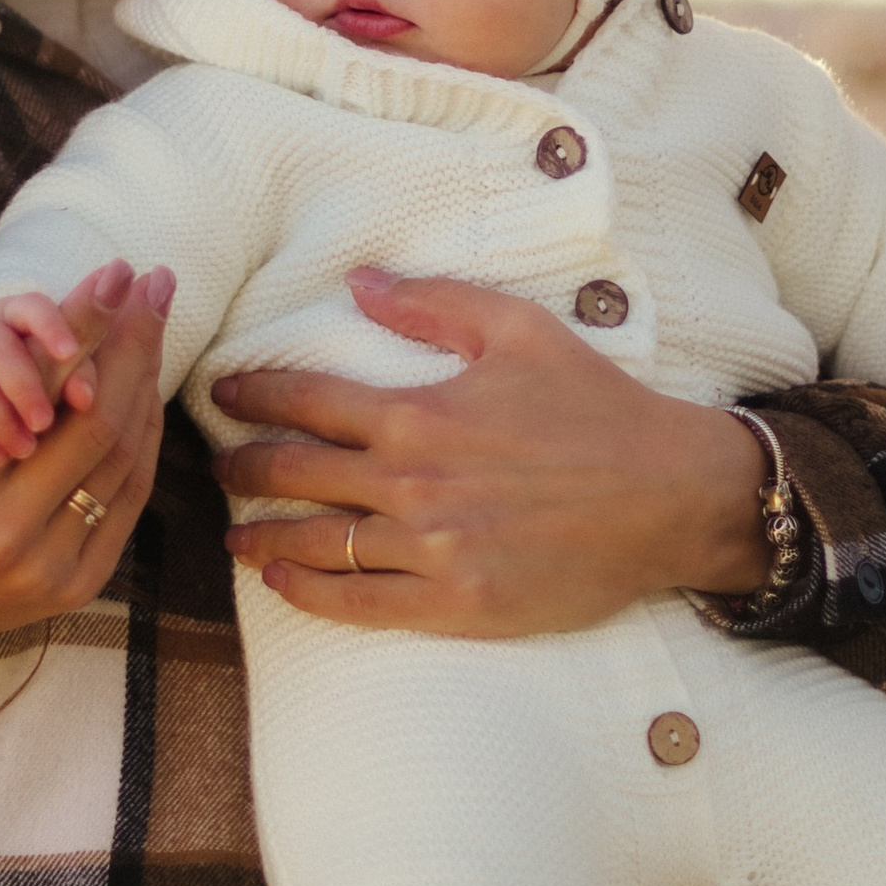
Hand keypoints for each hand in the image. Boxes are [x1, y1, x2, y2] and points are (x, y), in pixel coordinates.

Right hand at [0, 264, 172, 748]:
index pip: (37, 392)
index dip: (84, 325)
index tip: (118, 271)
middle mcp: (4, 535)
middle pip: (98, 420)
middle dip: (133, 342)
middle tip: (155, 283)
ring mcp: (49, 567)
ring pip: (123, 458)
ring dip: (145, 382)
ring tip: (151, 323)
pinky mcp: (80, 585)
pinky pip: (130, 497)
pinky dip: (145, 436)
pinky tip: (144, 387)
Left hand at [210, 268, 773, 636]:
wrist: (668, 497)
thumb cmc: (598, 407)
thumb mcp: (520, 330)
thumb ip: (433, 304)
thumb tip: (359, 281)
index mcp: (419, 413)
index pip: (306, 401)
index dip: (253, 395)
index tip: (222, 392)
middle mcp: (411, 485)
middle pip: (295, 474)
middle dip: (242, 466)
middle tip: (217, 462)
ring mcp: (429, 551)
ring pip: (315, 543)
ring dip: (261, 536)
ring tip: (233, 533)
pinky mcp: (454, 604)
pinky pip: (357, 604)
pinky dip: (307, 592)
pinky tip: (281, 581)